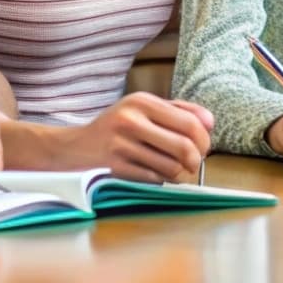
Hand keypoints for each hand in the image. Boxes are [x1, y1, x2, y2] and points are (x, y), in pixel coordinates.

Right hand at [60, 93, 214, 183]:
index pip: (190, 122)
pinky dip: (162, 180)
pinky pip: (154, 179)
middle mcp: (131, 120)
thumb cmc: (115, 128)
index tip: (204, 147)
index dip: (204, 139)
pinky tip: (158, 175)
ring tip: (176, 170)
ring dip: (180, 173)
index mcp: (142, 102)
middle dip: (196, 159)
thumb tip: (210, 123)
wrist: (72, 148)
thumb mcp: (142, 109)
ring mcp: (121, 145)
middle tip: (194, 163)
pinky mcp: (115, 168)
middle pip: (184, 146)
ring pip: (171, 166)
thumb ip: (178, 111)